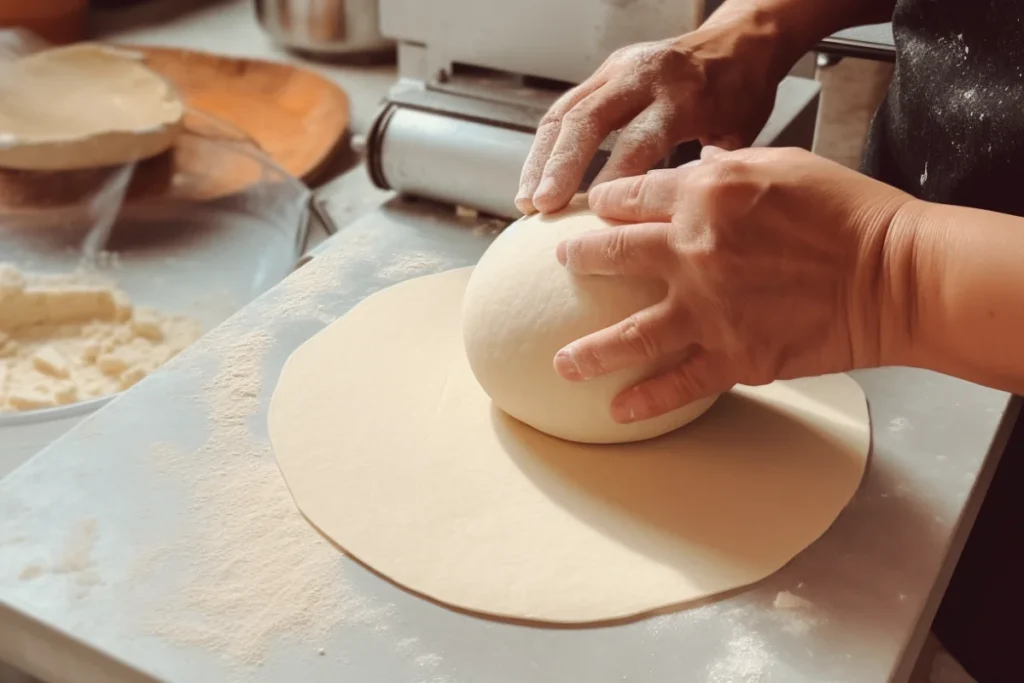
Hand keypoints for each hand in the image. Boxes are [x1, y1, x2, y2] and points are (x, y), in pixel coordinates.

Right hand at [515, 18, 780, 215]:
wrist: (737, 43)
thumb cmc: (740, 97)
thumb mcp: (738, 136)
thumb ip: (706, 173)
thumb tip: (673, 221)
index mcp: (684, 95)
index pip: (639, 138)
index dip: (613, 178)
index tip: (594, 218)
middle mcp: (643, 76)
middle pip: (588, 119)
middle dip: (560, 166)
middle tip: (542, 208)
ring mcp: (617, 70)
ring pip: (565, 112)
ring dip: (540, 160)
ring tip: (526, 202)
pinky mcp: (601, 74)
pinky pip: (562, 109)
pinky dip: (543, 148)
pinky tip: (533, 181)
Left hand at [552, 146, 917, 422]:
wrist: (896, 276)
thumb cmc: (849, 213)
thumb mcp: (784, 165)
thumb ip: (727, 169)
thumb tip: (695, 166)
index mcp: (703, 195)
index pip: (632, 196)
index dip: (605, 202)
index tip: (592, 211)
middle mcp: (692, 250)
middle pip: (613, 254)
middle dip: (578, 258)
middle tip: (563, 263)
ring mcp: (707, 309)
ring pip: (629, 334)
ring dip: (589, 351)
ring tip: (562, 363)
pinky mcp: (733, 356)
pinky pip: (676, 383)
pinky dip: (645, 400)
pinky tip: (617, 410)